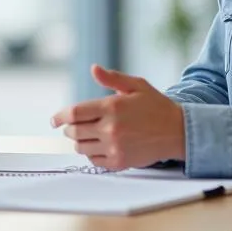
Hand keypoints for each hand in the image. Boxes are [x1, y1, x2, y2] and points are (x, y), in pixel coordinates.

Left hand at [50, 64, 185, 170]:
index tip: (54, 120)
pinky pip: (94, 160)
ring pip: (81, 147)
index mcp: (112, 107)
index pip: (74, 113)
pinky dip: (91, 153)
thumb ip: (112, 78)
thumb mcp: (136, 85)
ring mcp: (114, 147)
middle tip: (72, 126)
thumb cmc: (156, 106)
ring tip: (87, 135)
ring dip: (79, 141)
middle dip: (69, 129)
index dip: (60, 117)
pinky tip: (98, 146)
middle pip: (74, 132)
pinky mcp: (119, 161)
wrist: (178, 132)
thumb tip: (93, 68)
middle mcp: (110, 128)